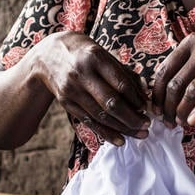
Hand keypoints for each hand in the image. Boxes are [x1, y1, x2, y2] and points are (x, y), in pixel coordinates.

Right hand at [33, 32, 149, 144]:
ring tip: (140, 134)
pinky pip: (89, 122)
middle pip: (111, 103)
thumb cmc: (84, 53)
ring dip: (123, 128)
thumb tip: (145, 94)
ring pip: (101, 116)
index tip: (147, 107)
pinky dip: (106, 133)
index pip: (121, 84)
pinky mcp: (66, 103)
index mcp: (95, 58)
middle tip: (147, 125)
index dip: (137, 99)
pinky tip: (121, 140)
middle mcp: (82, 74)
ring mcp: (72, 90)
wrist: (47, 55)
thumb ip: (125, 73)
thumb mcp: (104, 54)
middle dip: (132, 118)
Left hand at [152, 33, 194, 127]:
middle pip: (176, 83)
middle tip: (167, 121)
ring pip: (192, 91)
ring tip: (180, 123)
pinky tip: (193, 121)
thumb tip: (163, 93)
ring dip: (182, 111)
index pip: (165, 70)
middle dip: (168, 106)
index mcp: (191, 42)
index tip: (155, 109)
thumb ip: (186, 67)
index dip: (157, 93)